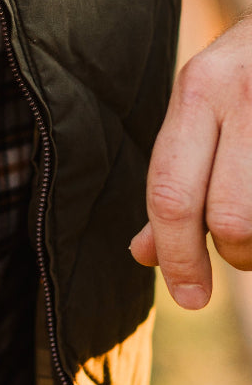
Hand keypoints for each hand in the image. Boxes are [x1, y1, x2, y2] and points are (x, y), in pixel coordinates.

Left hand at [130, 13, 251, 307]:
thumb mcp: (206, 101)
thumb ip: (178, 172)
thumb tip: (143, 255)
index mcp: (200, 87)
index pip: (171, 190)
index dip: (177, 256)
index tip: (188, 297)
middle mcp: (244, 95)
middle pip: (229, 218)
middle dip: (234, 253)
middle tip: (240, 251)